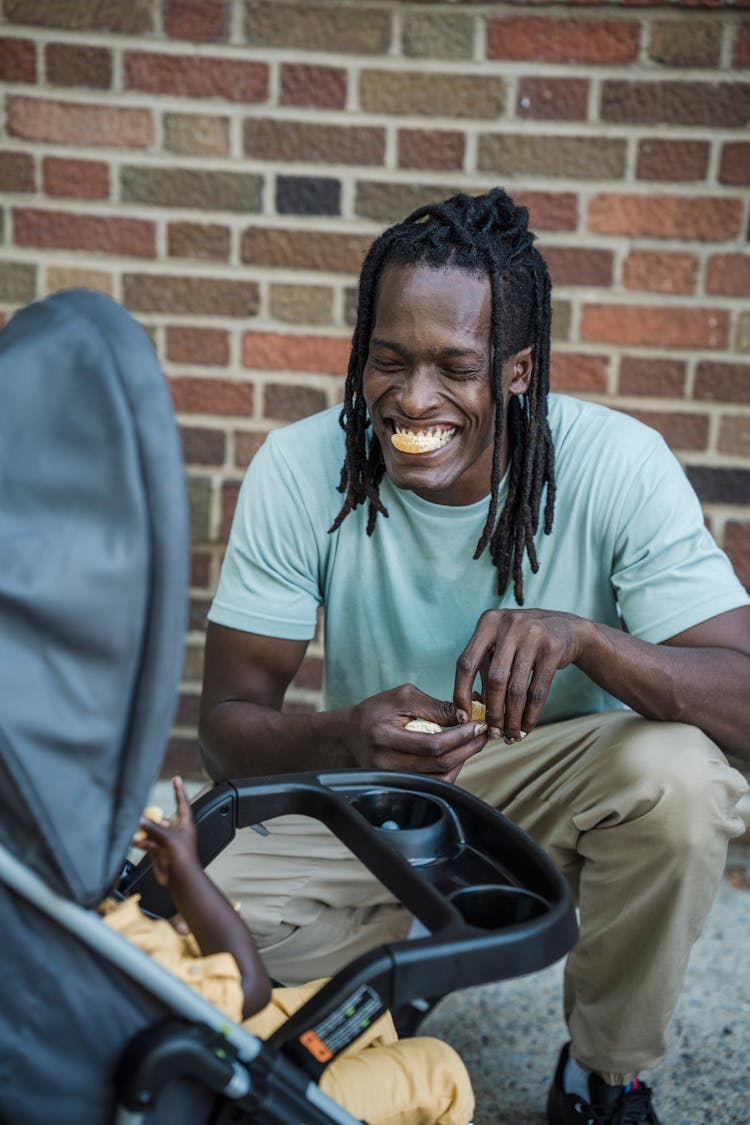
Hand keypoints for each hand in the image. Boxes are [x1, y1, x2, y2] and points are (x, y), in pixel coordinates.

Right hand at [133, 776, 197, 886]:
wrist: (180, 878)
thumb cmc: (183, 858)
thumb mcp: (169, 838)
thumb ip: (153, 828)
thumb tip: (141, 819)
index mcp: (185, 823)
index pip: (182, 802)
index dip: (179, 790)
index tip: (177, 779)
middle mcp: (175, 830)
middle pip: (161, 818)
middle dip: (150, 817)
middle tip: (139, 814)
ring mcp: (166, 841)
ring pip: (152, 830)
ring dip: (143, 830)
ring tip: (133, 828)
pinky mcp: (158, 851)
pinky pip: (147, 842)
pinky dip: (140, 841)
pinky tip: (134, 840)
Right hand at [349, 684, 487, 783]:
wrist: (351, 735)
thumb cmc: (376, 712)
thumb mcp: (402, 698)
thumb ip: (434, 706)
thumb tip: (465, 714)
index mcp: (384, 738)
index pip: (432, 744)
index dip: (460, 736)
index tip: (478, 724)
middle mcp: (387, 764)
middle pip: (439, 764)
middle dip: (468, 747)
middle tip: (483, 733)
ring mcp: (394, 779)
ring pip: (440, 779)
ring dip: (463, 760)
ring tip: (472, 742)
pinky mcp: (401, 785)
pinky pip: (435, 783)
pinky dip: (451, 769)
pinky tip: (457, 753)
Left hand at [454, 609, 590, 742]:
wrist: (567, 628)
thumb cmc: (524, 642)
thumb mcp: (501, 645)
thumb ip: (486, 670)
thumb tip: (472, 711)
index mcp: (488, 622)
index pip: (466, 662)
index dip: (461, 692)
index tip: (462, 717)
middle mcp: (508, 625)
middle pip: (494, 679)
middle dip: (493, 712)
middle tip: (493, 733)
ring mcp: (532, 635)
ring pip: (516, 688)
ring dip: (512, 718)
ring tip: (511, 735)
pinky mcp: (552, 649)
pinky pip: (538, 691)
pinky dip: (531, 714)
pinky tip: (526, 727)